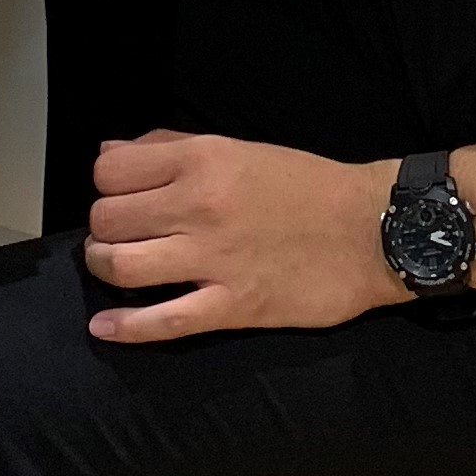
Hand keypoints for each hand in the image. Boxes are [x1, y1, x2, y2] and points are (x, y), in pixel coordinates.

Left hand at [83, 132, 399, 341]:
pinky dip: (124, 328)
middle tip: (121, 235)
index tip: (123, 196)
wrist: (371, 229)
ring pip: (121, 267)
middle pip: (107, 220)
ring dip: (106, 268)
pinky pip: (162, 322)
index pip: (110, 172)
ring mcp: (213, 260)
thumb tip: (109, 156)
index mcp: (201, 160)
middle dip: (104, 228)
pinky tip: (104, 327)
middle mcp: (198, 206)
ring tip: (116, 266)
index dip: (107, 185)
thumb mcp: (238, 148)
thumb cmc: (306, 185)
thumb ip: (170, 147)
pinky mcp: (232, 307)